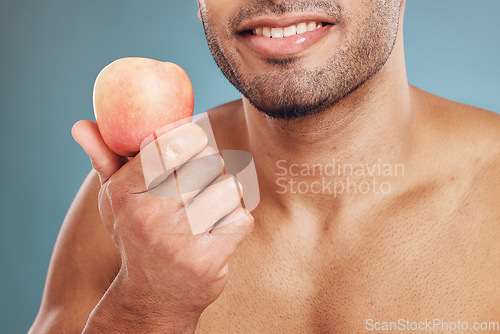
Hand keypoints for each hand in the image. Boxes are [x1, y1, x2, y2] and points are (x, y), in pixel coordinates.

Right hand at [72, 120, 253, 332]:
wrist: (152, 297)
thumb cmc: (137, 234)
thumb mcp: (114, 199)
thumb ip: (105, 159)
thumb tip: (80, 125)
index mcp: (125, 193)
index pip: (168, 144)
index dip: (191, 136)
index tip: (193, 143)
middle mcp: (149, 215)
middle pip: (206, 161)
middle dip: (210, 165)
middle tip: (200, 180)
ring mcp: (179, 240)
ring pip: (229, 187)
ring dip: (226, 194)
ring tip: (210, 206)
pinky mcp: (207, 260)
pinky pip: (242, 217)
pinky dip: (236, 220)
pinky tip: (219, 230)